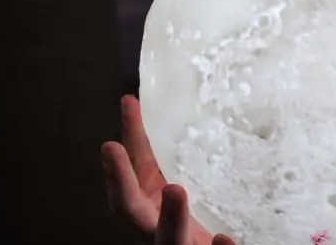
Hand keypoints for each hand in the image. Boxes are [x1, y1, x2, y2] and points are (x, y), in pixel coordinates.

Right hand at [101, 96, 234, 244]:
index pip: (135, 171)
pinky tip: (225, 238)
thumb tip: (156, 104)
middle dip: (120, 182)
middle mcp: (154, 229)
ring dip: (170, 217)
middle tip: (111, 147)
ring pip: (168, 238)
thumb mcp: (172, 190)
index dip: (124, 147)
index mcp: (147, 207)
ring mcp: (177, 244)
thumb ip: (163, 158)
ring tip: (175, 189)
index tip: (122, 115)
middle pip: (131, 210)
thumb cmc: (186, 226)